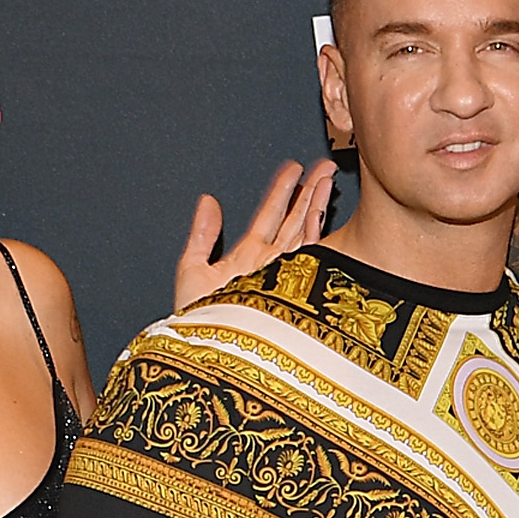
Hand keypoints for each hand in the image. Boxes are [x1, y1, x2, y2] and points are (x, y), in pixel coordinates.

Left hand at [173, 159, 336, 311]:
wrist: (209, 351)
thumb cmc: (198, 325)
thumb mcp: (192, 271)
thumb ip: (202, 235)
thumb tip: (208, 201)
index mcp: (249, 259)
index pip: (270, 216)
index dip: (281, 191)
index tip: (293, 169)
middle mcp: (271, 265)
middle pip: (294, 220)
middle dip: (309, 191)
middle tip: (323, 166)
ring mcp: (283, 276)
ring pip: (304, 232)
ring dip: (316, 203)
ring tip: (326, 178)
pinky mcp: (290, 287)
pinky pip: (307, 255)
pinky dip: (314, 233)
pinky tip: (320, 211)